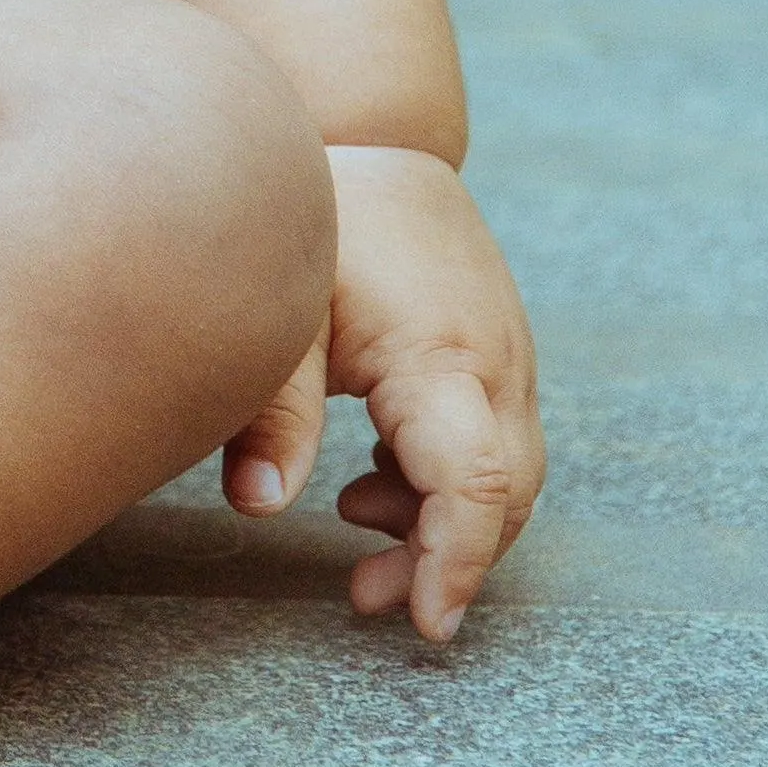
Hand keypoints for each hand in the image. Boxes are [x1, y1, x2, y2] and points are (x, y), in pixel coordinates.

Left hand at [222, 144, 541, 645]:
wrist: (373, 141)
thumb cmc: (321, 225)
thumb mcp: (282, 312)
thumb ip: (271, 410)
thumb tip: (259, 508)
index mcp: (445, 356)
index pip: (476, 486)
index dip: (455, 563)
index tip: (426, 624)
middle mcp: (496, 362)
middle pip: (503, 495)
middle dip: (445, 560)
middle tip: (364, 595)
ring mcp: (508, 355)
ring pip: (504, 474)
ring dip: (442, 522)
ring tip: (354, 533)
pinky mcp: (498, 352)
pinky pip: (492, 440)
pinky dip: (444, 480)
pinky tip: (372, 480)